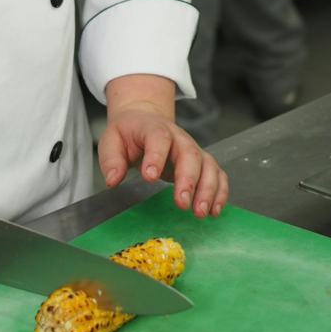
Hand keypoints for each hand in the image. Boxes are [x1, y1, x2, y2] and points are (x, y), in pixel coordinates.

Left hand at [98, 100, 228, 217]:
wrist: (143, 119)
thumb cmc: (128, 133)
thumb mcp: (110, 140)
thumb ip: (111, 159)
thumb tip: (113, 180)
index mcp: (153, 128)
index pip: (158, 138)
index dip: (156, 156)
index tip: (149, 177)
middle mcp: (178, 137)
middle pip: (189, 154)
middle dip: (188, 179)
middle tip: (182, 203)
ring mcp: (192, 149)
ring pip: (208, 165)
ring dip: (208, 189)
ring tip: (200, 212)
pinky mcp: (201, 161)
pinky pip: (217, 174)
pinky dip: (220, 191)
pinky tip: (214, 210)